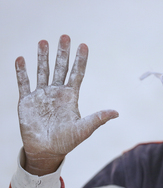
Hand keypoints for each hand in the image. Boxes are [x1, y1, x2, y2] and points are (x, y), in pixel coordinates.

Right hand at [16, 35, 118, 175]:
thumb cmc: (67, 141)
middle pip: (61, 68)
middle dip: (63, 52)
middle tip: (64, 36)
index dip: (80, 60)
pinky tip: (21, 59)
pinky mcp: (27, 101)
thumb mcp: (84, 129)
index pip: (77, 74)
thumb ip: (98, 119)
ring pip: (43, 71)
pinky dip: (22, 72)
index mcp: (71, 97)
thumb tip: (116, 113)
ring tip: (44, 41)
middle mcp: (57, 93)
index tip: (83, 45)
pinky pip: (24, 83)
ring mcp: (42, 95)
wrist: (46, 151)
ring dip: (43, 57)